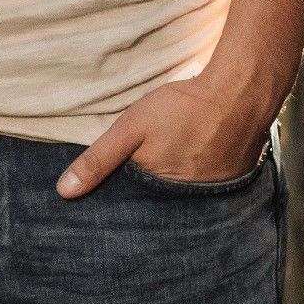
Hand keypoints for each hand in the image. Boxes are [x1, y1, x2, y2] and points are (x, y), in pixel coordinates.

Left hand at [57, 70, 278, 197]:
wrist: (240, 93)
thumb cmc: (182, 110)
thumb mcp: (130, 130)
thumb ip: (98, 160)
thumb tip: (63, 192)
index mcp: (160, 197)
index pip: (131, 210)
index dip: (117, 203)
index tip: (101, 203)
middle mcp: (189, 205)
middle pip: (157, 206)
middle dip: (142, 200)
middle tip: (135, 181)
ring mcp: (214, 195)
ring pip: (180, 197)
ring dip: (170, 189)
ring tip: (163, 170)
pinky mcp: (231, 182)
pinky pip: (205, 188)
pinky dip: (194, 178)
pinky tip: (188, 162)